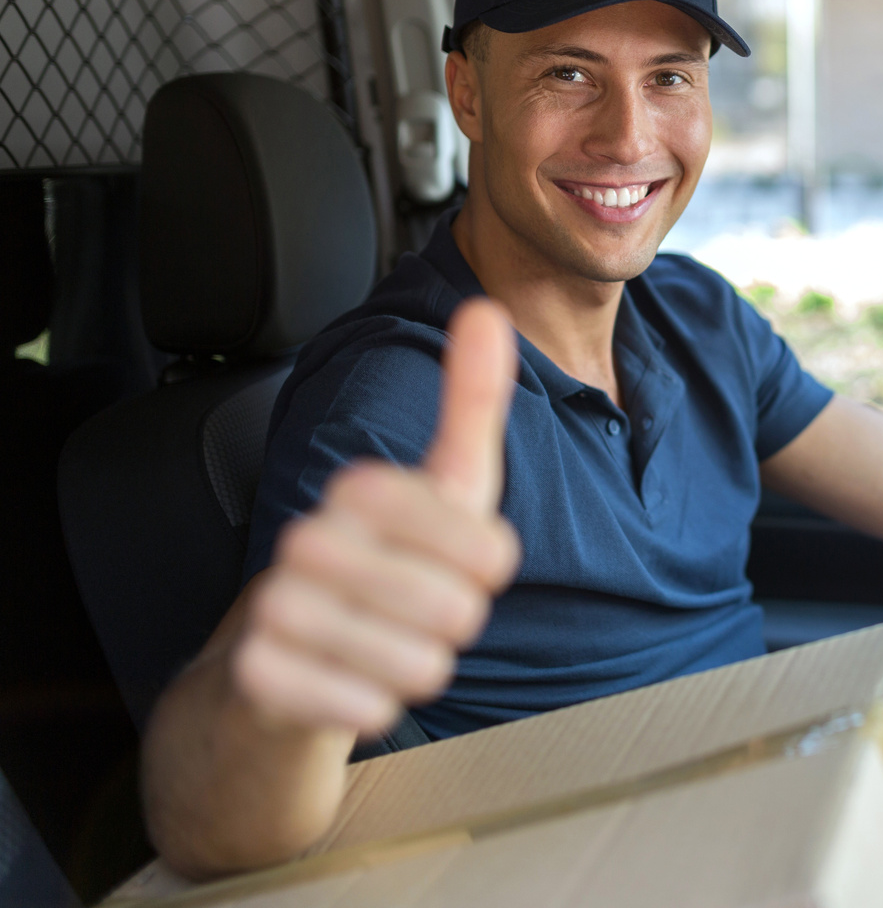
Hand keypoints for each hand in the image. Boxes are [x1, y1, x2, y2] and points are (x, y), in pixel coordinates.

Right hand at [231, 299, 521, 734]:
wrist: (271, 658)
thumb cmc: (380, 562)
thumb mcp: (440, 484)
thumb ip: (470, 402)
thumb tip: (486, 309)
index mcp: (363, 489)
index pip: (488, 548)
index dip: (488, 569)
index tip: (463, 561)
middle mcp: (311, 538)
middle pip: (458, 612)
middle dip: (453, 625)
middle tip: (419, 610)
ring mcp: (279, 606)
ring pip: (420, 666)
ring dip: (418, 667)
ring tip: (386, 644)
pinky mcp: (259, 676)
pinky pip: (368, 709)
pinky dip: (375, 706)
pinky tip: (351, 682)